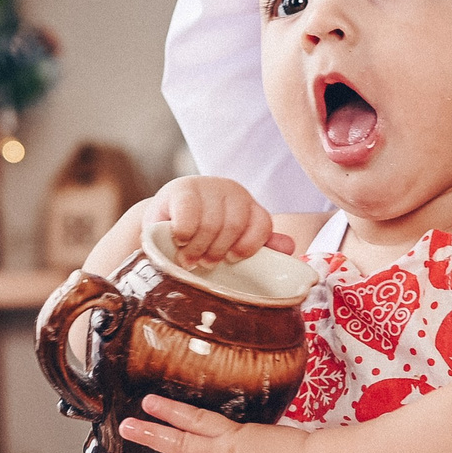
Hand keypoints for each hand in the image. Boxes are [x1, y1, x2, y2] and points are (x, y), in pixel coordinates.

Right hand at [148, 176, 291, 267]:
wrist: (162, 222)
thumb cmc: (202, 237)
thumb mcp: (230, 242)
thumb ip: (258, 245)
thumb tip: (289, 247)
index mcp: (248, 205)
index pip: (262, 224)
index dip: (249, 246)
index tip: (232, 260)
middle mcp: (231, 191)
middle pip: (234, 226)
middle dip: (217, 251)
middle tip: (204, 264)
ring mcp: (206, 187)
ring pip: (211, 224)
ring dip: (198, 248)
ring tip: (188, 259)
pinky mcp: (180, 190)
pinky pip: (188, 215)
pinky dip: (184, 234)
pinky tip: (178, 240)